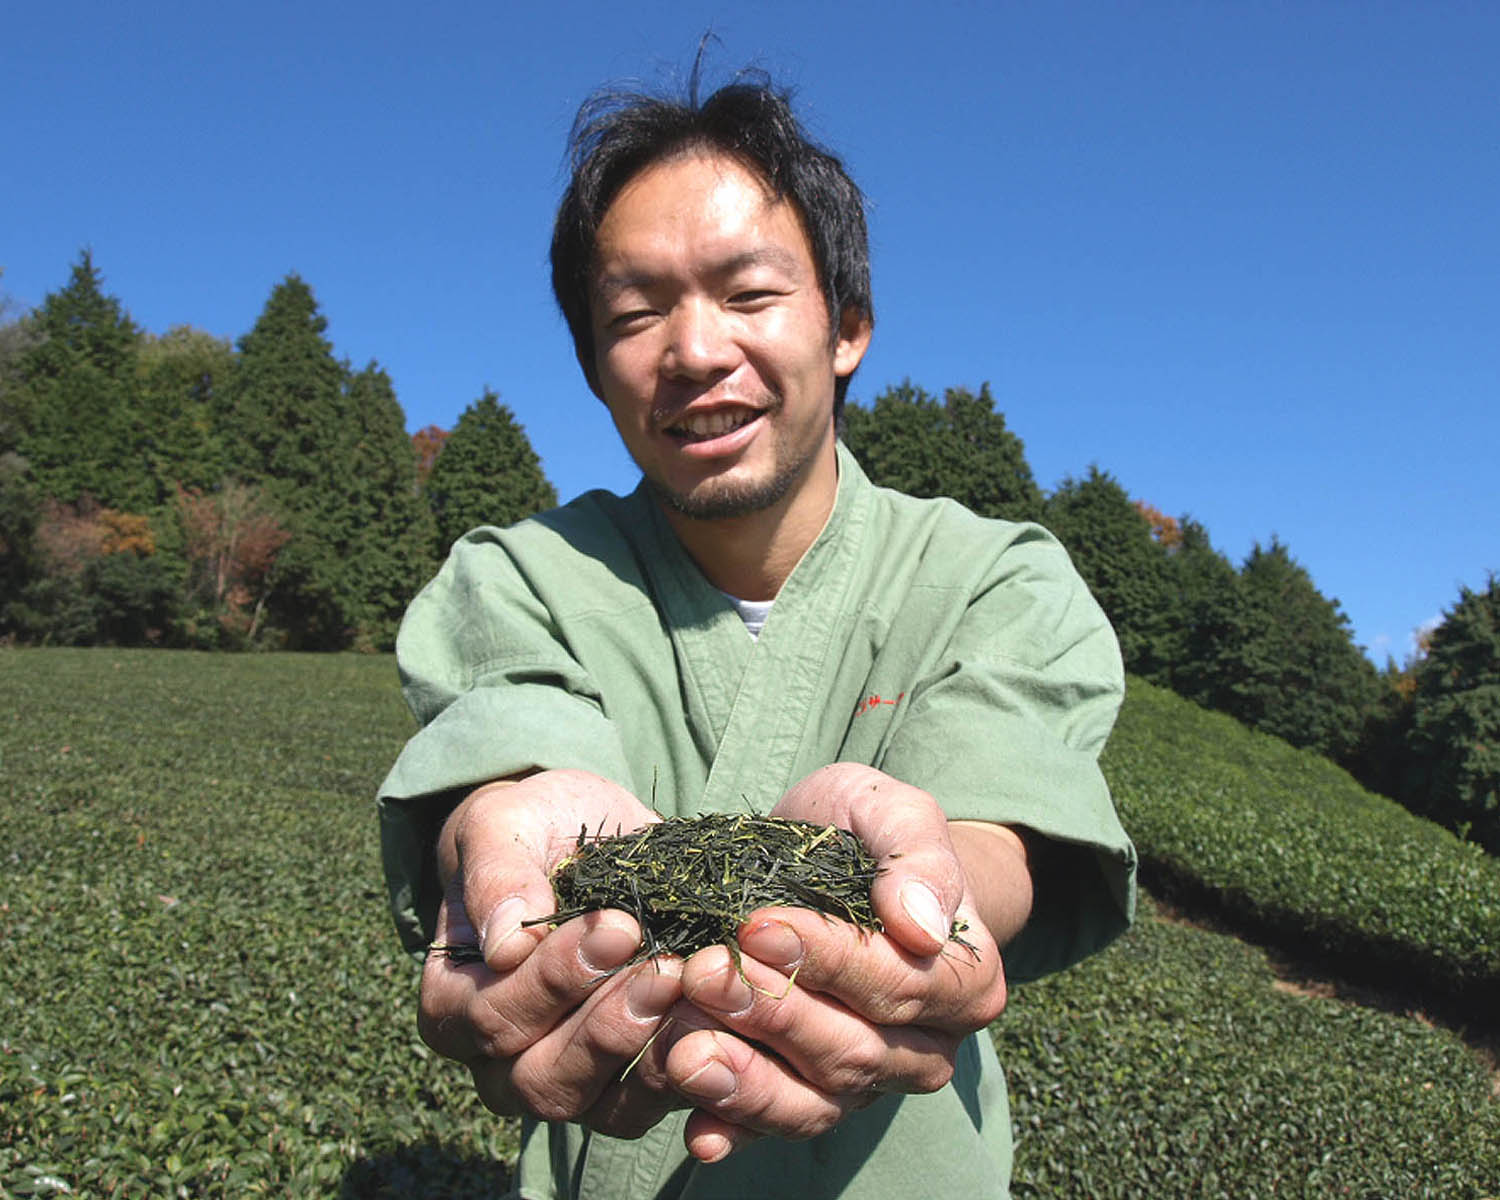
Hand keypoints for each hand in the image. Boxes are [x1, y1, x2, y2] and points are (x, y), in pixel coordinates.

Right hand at [416, 769, 692, 1136]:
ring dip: (654, 1052)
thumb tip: (504, 942)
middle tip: (664, 968)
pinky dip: (693, 1068)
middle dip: (607, 1025)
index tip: (616, 926)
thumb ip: (495, 875)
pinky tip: (726, 1021)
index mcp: (452, 1006)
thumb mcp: (502, 826)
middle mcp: (499, 1064)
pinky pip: (656, 1105)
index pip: (492, 1017)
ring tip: (698, 992)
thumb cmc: (531, 831)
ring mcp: (567, 1086)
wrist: (587, 840)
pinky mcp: (627, 1092)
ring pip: (602, 1107)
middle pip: (543, 1078)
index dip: (554, 979)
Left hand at [668, 764, 1012, 1160]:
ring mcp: (867, 1087)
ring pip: (816, 1103)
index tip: (757, 924)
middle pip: (852, 1050)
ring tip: (684, 1050)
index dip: (828, 959)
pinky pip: (777, 1130)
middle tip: (700, 973)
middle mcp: (926, 1050)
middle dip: (771, 1012)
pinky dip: (736, 1131)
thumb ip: (918, 859)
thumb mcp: (893, 814)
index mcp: (966, 984)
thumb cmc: (866, 837)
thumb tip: (923, 928)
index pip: (899, 984)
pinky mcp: (810, 1103)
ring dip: (746, 1081)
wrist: (832, 865)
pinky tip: (697, 1130)